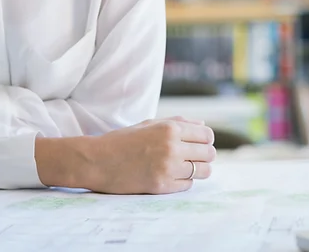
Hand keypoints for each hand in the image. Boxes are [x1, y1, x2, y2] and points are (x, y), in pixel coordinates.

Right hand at [81, 116, 214, 194]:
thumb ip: (177, 122)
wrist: (99, 161)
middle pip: (209, 153)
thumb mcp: (148, 124)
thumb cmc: (123, 140)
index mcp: (168, 128)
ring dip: (197, 169)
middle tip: (190, 155)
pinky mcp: (163, 186)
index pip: (207, 134)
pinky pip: (188, 185)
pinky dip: (182, 181)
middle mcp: (171, 147)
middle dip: (203, 154)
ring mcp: (168, 168)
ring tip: (182, 166)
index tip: (197, 142)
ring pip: (203, 171)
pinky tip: (169, 174)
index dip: (205, 139)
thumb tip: (203, 124)